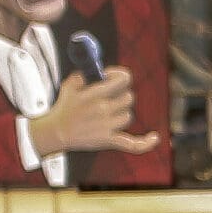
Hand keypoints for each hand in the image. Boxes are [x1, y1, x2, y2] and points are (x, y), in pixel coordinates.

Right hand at [37, 67, 160, 158]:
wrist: (56, 132)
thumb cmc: (64, 107)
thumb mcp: (71, 84)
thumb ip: (86, 73)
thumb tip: (100, 68)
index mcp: (96, 93)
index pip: (124, 79)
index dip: (121, 76)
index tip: (113, 77)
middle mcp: (104, 109)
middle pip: (129, 97)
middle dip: (121, 95)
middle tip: (109, 97)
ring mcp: (108, 126)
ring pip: (129, 115)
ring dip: (122, 112)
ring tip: (107, 113)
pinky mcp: (109, 140)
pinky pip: (132, 144)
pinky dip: (145, 143)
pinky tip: (155, 137)